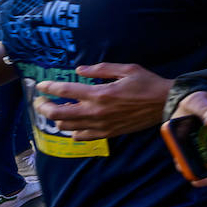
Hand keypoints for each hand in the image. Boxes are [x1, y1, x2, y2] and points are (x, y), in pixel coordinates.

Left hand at [36, 63, 173, 139]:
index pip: (64, 90)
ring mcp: (100, 125)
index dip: (48, 87)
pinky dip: (73, 130)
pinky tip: (75, 122)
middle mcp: (96, 111)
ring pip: (66, 126)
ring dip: (58, 117)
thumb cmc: (148, 83)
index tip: (40, 85)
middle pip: (57, 113)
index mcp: (100, 93)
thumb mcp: (127, 69)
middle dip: (43, 106)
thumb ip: (100, 69)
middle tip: (41, 101)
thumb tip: (79, 70)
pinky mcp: (107, 133)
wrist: (165, 104)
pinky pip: (80, 137)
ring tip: (58, 110)